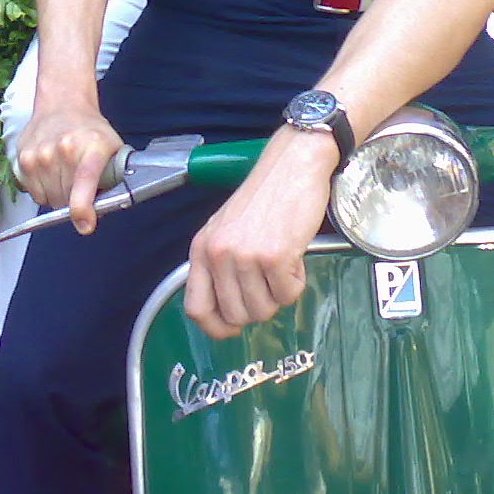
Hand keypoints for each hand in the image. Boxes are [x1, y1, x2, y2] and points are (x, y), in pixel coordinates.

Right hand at [16, 96, 124, 233]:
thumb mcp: (114, 149)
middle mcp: (62, 149)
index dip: (83, 209)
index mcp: (90, 147)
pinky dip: (43, 189)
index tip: (85, 224)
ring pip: (48, 200)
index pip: (83, 181)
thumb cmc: (89, 130)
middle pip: (66, 200)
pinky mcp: (23, 158)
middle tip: (80, 186)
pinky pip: (34, 193)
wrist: (63, 105)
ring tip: (65, 174)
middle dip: (74, 202)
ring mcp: (39, 154)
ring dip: (57, 196)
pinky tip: (51, 172)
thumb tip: (107, 207)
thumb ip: (114, 179)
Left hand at [185, 128, 336, 338]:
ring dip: (279, 294)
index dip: (216, 327)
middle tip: (269, 282)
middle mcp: (218, 253)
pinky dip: (296, 282)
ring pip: (263, 310)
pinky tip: (294, 255)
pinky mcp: (274, 256)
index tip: (232, 328)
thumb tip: (227, 310)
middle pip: (236, 316)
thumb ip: (220, 265)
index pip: (196, 308)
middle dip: (259, 307)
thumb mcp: (226, 228)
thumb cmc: (265, 195)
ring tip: (281, 264)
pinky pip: (289, 295)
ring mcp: (245, 256)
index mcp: (202, 248)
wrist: (292, 164)